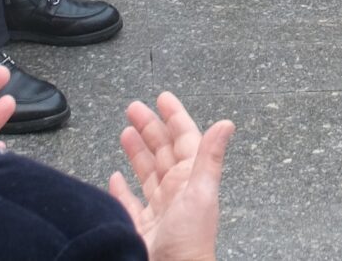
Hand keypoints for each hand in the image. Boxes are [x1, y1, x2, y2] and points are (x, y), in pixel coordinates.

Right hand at [107, 93, 233, 260]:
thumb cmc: (190, 243)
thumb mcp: (201, 193)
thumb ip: (209, 157)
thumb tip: (226, 124)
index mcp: (190, 180)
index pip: (183, 139)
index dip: (174, 117)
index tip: (163, 98)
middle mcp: (175, 192)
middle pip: (161, 152)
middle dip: (149, 128)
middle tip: (134, 108)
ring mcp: (158, 210)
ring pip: (146, 173)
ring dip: (137, 152)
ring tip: (125, 133)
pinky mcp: (141, 228)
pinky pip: (130, 204)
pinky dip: (122, 190)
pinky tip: (115, 178)